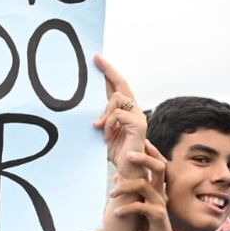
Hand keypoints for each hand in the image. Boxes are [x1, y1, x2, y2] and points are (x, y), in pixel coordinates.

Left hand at [92, 56, 147, 179]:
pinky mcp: (139, 125)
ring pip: (117, 99)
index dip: (108, 73)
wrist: (129, 171)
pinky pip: (118, 114)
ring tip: (101, 130)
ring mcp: (139, 117)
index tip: (98, 60)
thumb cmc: (118, 154)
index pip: (117, 88)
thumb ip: (101, 119)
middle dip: (108, 71)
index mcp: (126, 112)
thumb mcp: (105, 132)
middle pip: (122, 84)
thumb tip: (90, 108)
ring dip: (104, 114)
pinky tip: (107, 136)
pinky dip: (108, 124)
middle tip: (97, 59)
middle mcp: (135, 111)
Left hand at [110, 142, 178, 230]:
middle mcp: (161, 191)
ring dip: (124, 187)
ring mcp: (160, 202)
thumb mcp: (139, 203)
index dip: (151, 151)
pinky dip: (125, 208)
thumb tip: (115, 177)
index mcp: (158, 186)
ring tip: (111, 194)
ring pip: (143, 185)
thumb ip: (131, 190)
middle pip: (158, 167)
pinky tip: (116, 213)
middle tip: (128, 156)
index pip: (158, 163)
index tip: (139, 143)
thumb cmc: (149, 222)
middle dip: (143, 159)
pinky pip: (139, 207)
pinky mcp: (157, 215)